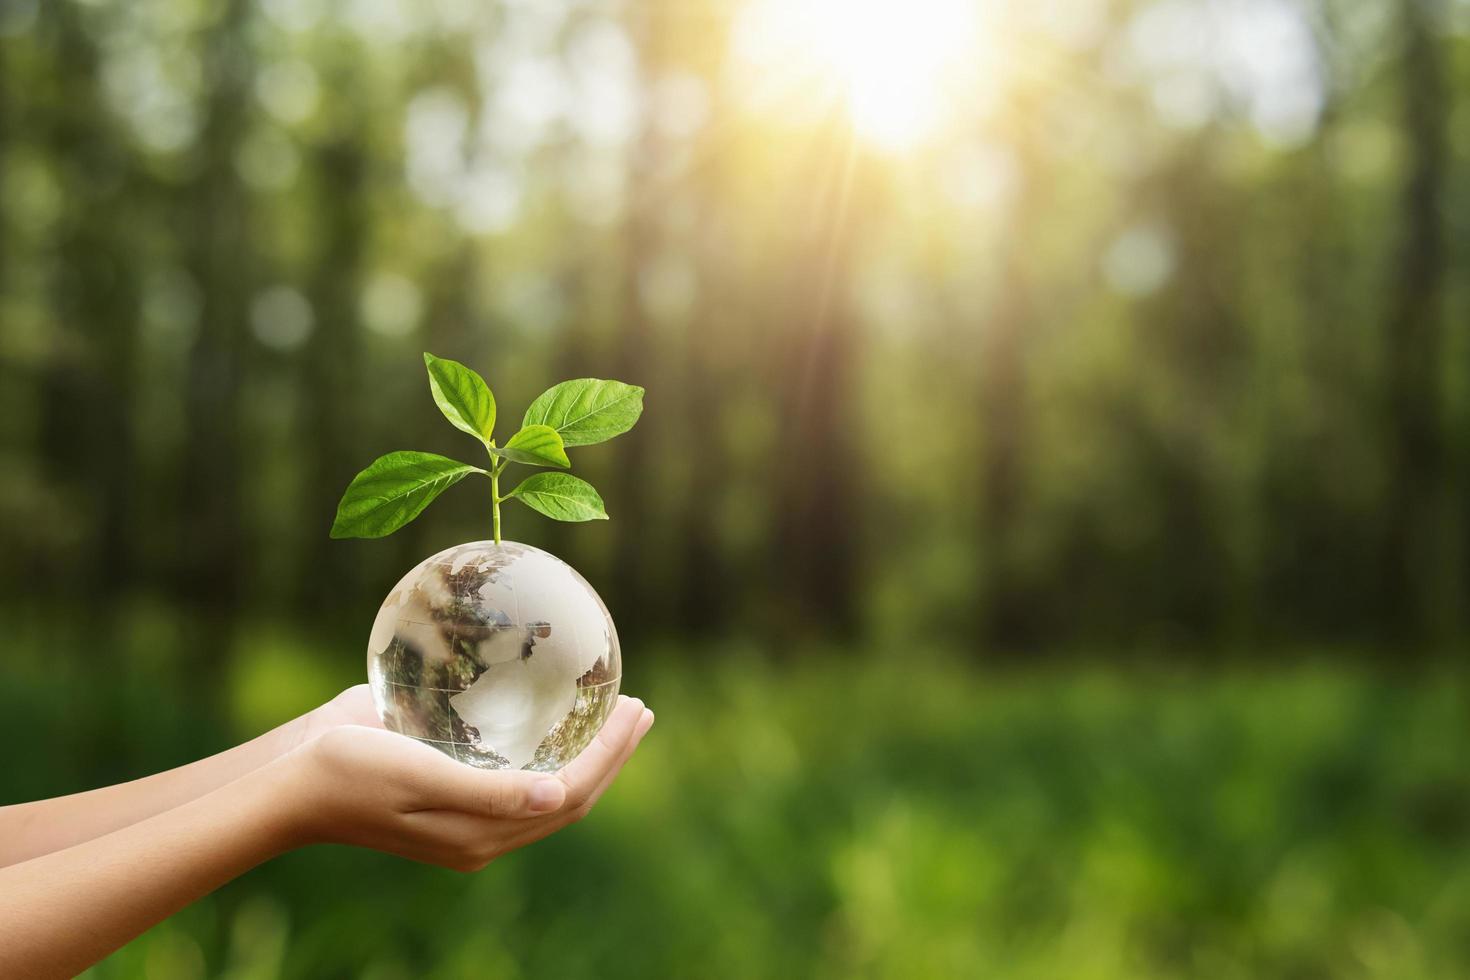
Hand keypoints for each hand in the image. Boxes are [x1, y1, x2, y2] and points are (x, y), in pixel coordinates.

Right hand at [273, 696, 652, 870]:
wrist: (291, 782)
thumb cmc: (351, 770)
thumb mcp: (421, 776)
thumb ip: (489, 791)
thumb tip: (558, 795)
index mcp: (480, 834)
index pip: (569, 794)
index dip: (609, 755)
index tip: (636, 710)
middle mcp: (483, 832)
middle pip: (568, 795)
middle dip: (611, 754)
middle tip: (640, 707)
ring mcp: (468, 816)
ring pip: (549, 790)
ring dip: (587, 754)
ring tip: (615, 714)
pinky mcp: (452, 793)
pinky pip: (519, 778)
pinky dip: (550, 753)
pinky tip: (557, 726)